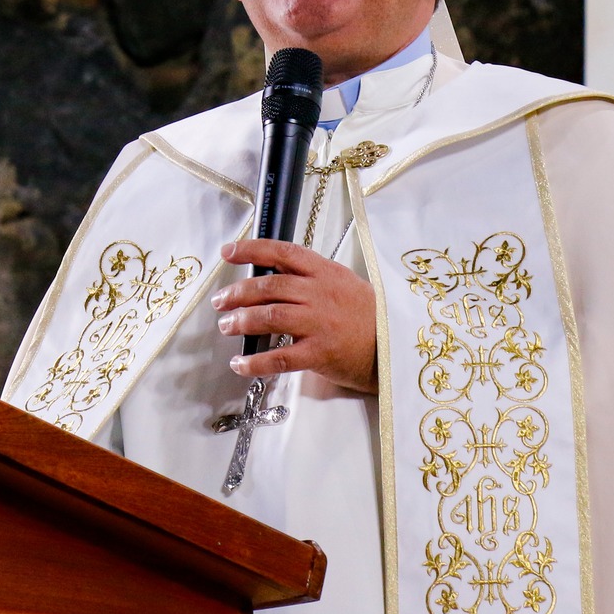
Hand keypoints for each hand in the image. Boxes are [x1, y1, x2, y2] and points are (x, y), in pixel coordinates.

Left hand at [213, 238, 378, 394]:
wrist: (393, 346)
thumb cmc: (365, 315)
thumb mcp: (341, 282)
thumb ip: (309, 276)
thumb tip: (270, 272)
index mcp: (325, 272)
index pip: (283, 253)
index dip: (252, 250)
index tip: (228, 252)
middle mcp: (320, 294)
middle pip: (270, 286)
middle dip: (238, 292)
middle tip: (220, 301)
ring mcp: (319, 323)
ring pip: (270, 317)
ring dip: (242, 320)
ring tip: (226, 326)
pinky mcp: (320, 353)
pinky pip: (280, 357)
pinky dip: (255, 361)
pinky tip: (240, 364)